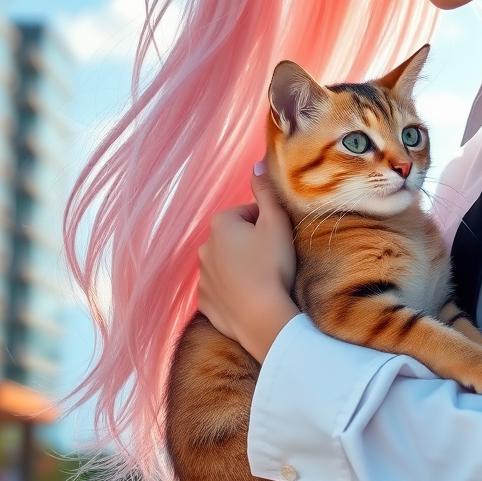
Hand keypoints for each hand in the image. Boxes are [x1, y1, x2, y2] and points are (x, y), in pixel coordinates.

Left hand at [197, 168, 299, 362]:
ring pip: (226, 263)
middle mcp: (204, 247)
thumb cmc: (272, 265)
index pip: (248, 213)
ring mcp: (202, 277)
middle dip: (252, 244)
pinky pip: (221, 289)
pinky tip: (251, 296)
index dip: (268, 223)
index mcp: (220, 224)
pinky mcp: (205, 303)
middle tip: (274, 259)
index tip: (279, 239)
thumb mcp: (276, 222)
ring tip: (264, 279)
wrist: (262, 318)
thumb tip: (257, 163)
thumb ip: (266, 191)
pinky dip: (233, 290)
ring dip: (242, 266)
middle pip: (235, 238)